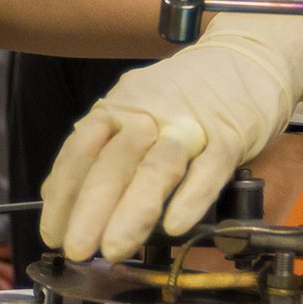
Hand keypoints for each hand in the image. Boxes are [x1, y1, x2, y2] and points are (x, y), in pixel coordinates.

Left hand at [40, 12, 302, 261]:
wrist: (250, 53)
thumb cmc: (189, 93)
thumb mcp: (137, 111)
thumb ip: (104, 151)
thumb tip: (63, 196)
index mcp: (118, 108)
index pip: (79, 153)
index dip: (63, 195)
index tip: (51, 234)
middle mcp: (147, 113)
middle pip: (113, 163)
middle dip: (89, 210)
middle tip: (76, 249)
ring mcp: (189, 124)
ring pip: (156, 168)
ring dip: (132, 211)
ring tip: (115, 249)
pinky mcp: (230, 135)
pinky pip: (209, 169)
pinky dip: (190, 198)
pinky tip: (175, 228)